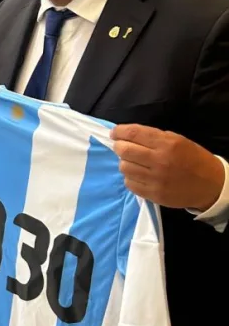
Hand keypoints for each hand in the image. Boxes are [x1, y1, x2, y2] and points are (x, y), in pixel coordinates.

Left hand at [111, 124, 225, 211]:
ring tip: (133, 162)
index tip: (114, 133)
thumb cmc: (193, 158)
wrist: (210, 184)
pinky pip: (130, 184)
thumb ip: (153, 137)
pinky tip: (138, 175)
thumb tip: (127, 136)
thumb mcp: (177, 140)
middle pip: (124, 150)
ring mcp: (155, 179)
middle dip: (119, 146)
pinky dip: (130, 177)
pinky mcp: (153, 194)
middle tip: (121, 147)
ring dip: (125, 163)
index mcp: (166, 143)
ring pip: (124, 167)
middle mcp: (159, 161)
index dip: (119, 131)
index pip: (133, 133)